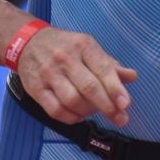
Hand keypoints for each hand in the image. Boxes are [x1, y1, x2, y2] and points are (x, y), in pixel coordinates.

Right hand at [16, 26, 137, 127]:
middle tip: (120, 118)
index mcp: (83, 45)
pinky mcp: (36, 88)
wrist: (28, 42)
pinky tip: (78, 115)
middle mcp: (66, 59)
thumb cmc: (65, 46)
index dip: (115, 89)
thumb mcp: (88, 47)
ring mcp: (49, 74)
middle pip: (89, 88)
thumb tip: (131, 76)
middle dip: (107, 106)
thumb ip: (109, 64)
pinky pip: (55, 110)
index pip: (103, 69)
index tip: (126, 104)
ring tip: (94, 111)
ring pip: (72, 101)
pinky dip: (70, 117)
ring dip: (88, 112)